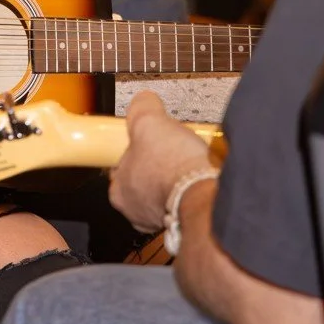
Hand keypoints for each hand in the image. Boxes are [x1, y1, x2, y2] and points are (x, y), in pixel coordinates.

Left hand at [109, 92, 214, 231]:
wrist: (205, 192)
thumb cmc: (172, 165)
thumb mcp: (147, 121)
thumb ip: (140, 108)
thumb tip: (143, 100)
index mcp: (119, 190)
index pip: (121, 165)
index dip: (137, 150)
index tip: (151, 142)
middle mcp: (136, 211)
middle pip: (144, 180)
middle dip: (157, 167)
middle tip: (173, 151)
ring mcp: (159, 221)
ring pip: (165, 193)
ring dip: (175, 180)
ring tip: (189, 163)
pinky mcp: (184, 222)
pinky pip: (184, 202)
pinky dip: (191, 191)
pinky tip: (198, 178)